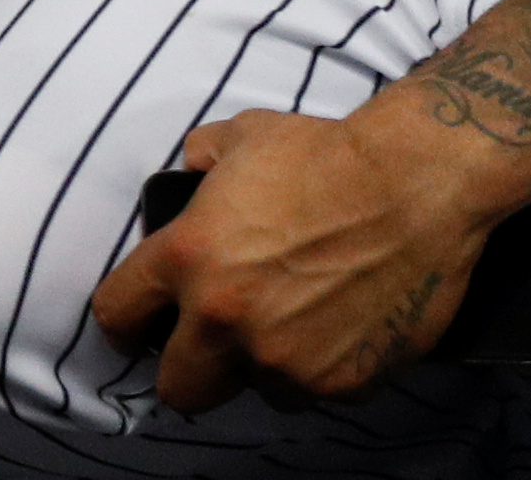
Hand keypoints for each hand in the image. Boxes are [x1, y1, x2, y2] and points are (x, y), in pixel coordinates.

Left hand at [95, 105, 515, 408]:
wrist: (413, 186)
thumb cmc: (324, 155)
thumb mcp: (236, 139)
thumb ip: (197, 160)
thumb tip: (191, 172)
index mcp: (185, 259)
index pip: (117, 314)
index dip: (123, 323)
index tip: (136, 329)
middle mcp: (225, 318)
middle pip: (179, 388)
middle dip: (188, 371)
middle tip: (210, 350)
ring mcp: (285, 358)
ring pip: (255, 391)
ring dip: (264, 369)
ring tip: (290, 328)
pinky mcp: (341, 382)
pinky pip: (315, 392)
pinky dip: (321, 371)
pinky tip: (338, 331)